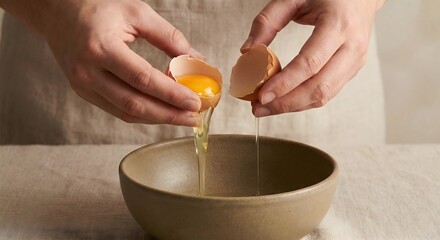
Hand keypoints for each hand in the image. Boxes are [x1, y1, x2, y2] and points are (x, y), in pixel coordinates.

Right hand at [2, 0, 202, 125]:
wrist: (59, 14)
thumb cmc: (100, 10)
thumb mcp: (137, 13)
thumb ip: (167, 36)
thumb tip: (195, 59)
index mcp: (101, 47)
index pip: (142, 79)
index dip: (171, 94)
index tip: (194, 102)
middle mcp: (88, 71)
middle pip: (134, 103)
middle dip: (169, 114)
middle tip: (194, 117)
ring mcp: (83, 85)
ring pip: (125, 112)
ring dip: (158, 119)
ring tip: (183, 118)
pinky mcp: (84, 93)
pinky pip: (117, 111)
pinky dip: (142, 115)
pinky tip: (161, 113)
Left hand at [241, 0, 384, 116]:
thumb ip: (267, 21)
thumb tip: (247, 52)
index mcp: (338, 25)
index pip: (310, 64)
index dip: (285, 84)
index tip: (262, 96)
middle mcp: (352, 46)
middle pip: (319, 87)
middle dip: (286, 103)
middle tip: (259, 107)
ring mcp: (355, 61)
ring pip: (324, 96)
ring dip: (293, 106)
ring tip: (266, 108)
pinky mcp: (352, 70)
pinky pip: (327, 93)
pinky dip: (303, 101)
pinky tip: (284, 100)